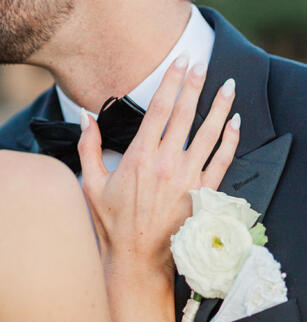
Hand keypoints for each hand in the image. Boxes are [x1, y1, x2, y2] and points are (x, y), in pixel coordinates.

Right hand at [78, 57, 239, 272]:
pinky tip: (235, 123)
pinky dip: (231, 140)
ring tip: (228, 86)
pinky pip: (222, 160)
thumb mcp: (91, 182)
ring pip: (209, 134)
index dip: (172, 82)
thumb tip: (87, 116)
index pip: (159, 109)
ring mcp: (188, 178)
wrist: (138, 258)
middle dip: (195, 85)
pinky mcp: (203, 194)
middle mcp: (167, 163)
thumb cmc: (112, 222)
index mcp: (140, 156)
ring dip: (220, 107)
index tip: (180, 62)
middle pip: (185, 114)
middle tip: (203, 63)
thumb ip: (89, 146)